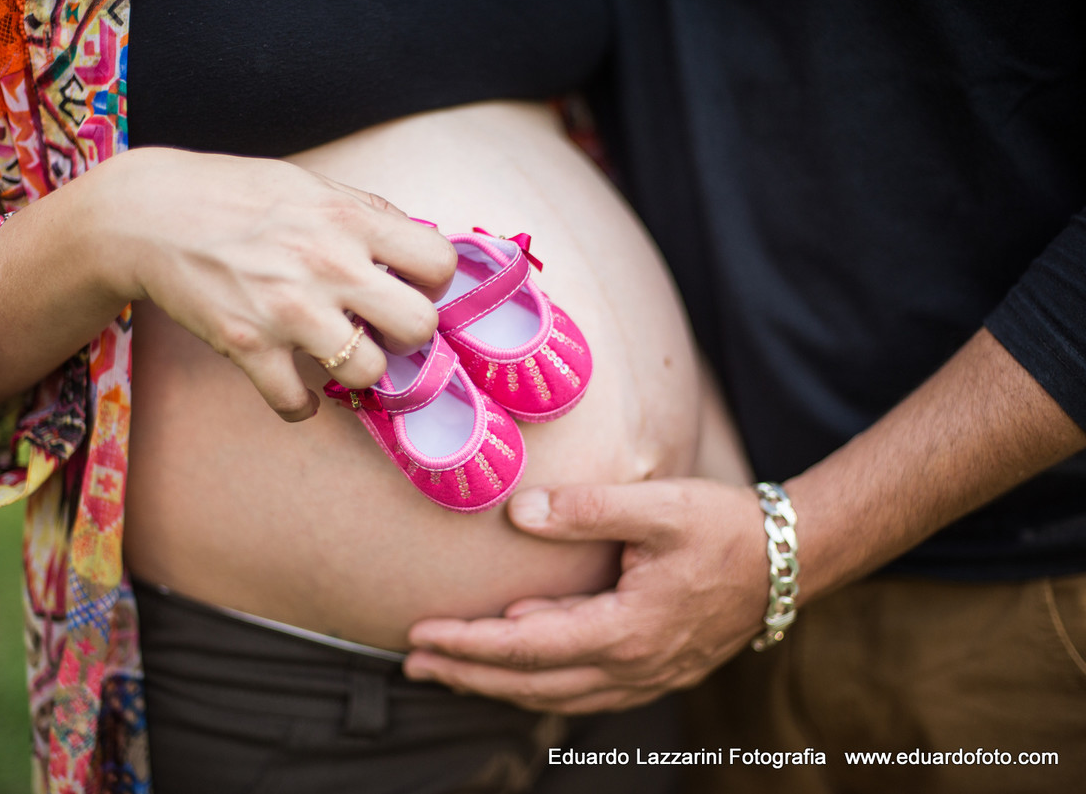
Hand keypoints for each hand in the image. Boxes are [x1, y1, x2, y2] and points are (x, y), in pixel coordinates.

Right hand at [85, 147, 456, 419]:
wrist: (147, 214)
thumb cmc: (234, 195)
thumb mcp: (310, 185)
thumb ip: (366, 214)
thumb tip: (415, 244)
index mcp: (349, 220)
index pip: (439, 262)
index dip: (432, 281)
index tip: (411, 286)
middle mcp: (328, 265)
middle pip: (419, 325)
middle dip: (408, 333)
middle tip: (383, 327)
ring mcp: (289, 311)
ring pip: (369, 372)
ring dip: (358, 370)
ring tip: (338, 353)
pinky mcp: (249, 347)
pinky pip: (296, 404)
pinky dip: (300, 405)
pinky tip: (297, 387)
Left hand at [404, 478, 769, 712]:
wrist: (789, 560)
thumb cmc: (725, 528)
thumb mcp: (659, 507)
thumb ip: (587, 509)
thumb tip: (520, 513)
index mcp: (627, 630)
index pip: (526, 648)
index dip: (468, 644)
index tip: (420, 634)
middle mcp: (632, 667)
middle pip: (530, 683)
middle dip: (466, 675)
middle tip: (413, 663)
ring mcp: (645, 677)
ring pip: (553, 696)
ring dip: (495, 686)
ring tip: (447, 672)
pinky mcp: (653, 672)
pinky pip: (581, 693)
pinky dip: (536, 686)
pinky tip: (515, 674)